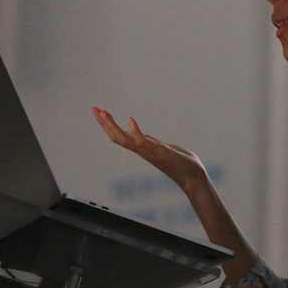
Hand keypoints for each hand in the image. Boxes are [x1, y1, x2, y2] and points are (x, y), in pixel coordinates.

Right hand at [90, 108, 206, 193]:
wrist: (193, 178)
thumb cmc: (179, 163)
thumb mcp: (161, 148)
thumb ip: (149, 143)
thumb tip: (139, 136)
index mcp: (142, 148)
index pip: (119, 136)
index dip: (107, 125)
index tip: (98, 111)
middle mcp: (143, 151)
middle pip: (117, 137)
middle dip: (104, 123)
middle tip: (94, 108)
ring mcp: (150, 152)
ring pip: (126, 140)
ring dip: (113, 126)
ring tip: (104, 112)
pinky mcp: (161, 153)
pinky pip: (145, 143)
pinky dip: (136, 131)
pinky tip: (130, 119)